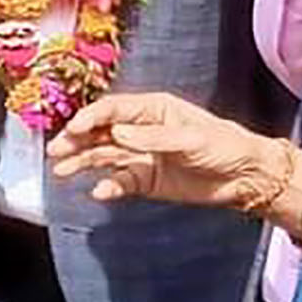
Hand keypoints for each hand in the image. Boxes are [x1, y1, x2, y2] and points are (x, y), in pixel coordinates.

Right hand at [48, 92, 286, 211]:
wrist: (245, 178)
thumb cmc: (224, 146)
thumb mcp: (190, 138)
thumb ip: (152, 137)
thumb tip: (116, 134)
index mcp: (153, 109)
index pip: (113, 109)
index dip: (91, 117)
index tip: (73, 129)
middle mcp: (141, 130)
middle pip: (100, 132)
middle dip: (76, 140)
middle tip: (56, 151)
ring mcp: (141, 155)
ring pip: (103, 157)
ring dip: (82, 163)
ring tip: (61, 172)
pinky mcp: (144, 180)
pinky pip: (119, 182)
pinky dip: (107, 187)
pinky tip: (99, 192)